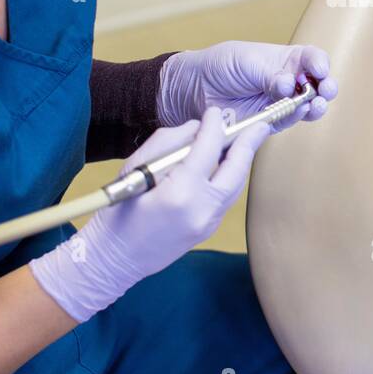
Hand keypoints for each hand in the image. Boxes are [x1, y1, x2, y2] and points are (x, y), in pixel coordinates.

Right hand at [29, 107, 272, 321]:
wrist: (114, 260)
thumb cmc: (117, 213)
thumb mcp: (135, 169)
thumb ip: (168, 143)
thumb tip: (196, 129)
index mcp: (180, 192)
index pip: (208, 149)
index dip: (215, 126)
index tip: (214, 113)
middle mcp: (202, 209)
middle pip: (237, 169)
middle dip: (249, 144)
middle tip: (258, 125)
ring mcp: (208, 223)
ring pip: (236, 185)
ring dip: (242, 161)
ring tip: (246, 141)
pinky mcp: (208, 230)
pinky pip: (226, 198)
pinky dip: (229, 178)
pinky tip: (226, 165)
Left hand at [156, 40, 337, 131]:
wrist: (195, 88)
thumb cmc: (220, 65)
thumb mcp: (246, 61)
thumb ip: (269, 74)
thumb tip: (288, 84)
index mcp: (285, 59)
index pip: (311, 59)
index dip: (319, 63)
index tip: (319, 68)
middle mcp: (288, 80)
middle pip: (317, 83)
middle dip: (326, 86)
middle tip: (325, 89)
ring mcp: (281, 102)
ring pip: (308, 105)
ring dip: (316, 104)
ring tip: (314, 104)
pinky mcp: (271, 121)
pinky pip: (290, 120)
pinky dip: (297, 117)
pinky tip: (299, 111)